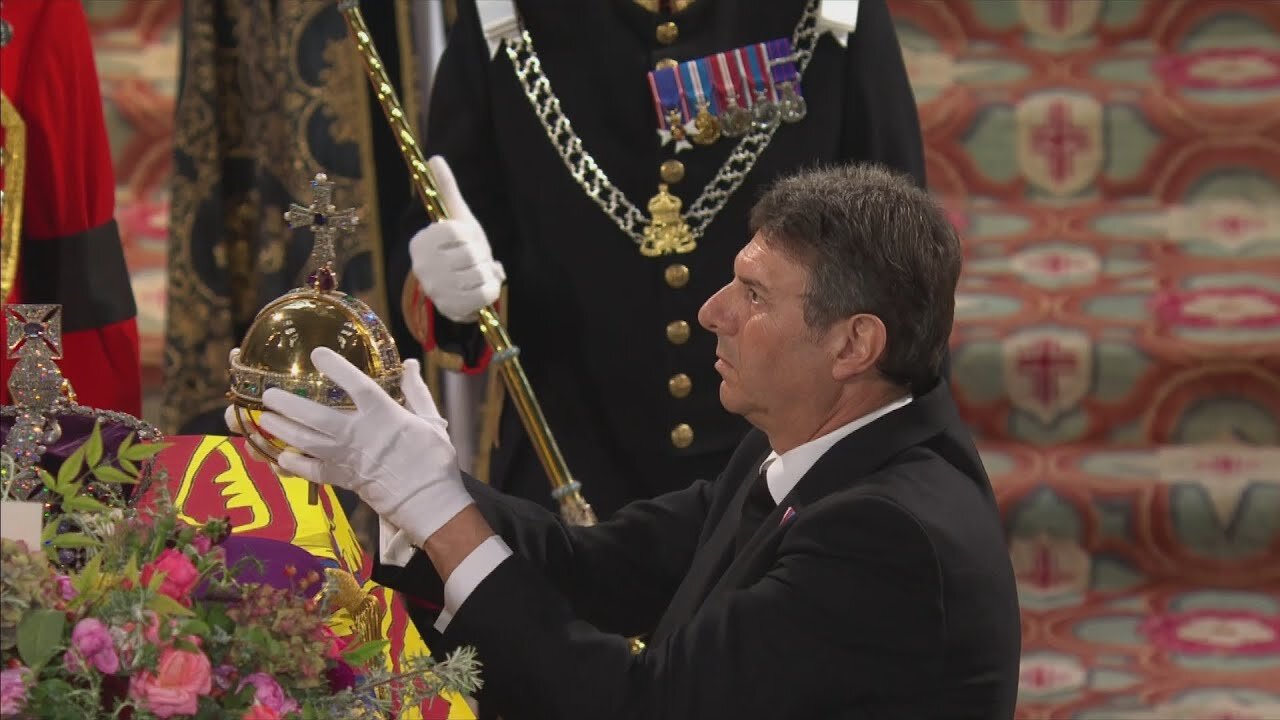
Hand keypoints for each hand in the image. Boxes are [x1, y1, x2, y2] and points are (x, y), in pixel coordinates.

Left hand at [251, 347, 472, 546]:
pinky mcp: (343, 479)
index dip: (335, 367)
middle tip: (270, 394)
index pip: (355, 384)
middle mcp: (359, 434)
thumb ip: (415, 390)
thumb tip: (409, 364)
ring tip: (265, 418)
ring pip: (306, 442)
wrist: (429, 501)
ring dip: (283, 429)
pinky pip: (311, 471)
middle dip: (289, 403)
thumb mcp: (431, 419)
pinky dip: (293, 465)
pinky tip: (279, 456)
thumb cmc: (434, 459)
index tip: (317, 354)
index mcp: (383, 415)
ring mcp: (347, 458)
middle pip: (316, 415)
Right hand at [410, 155, 504, 322]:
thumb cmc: (459, 247)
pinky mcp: (450, 310)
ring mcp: (435, 291)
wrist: (458, 286)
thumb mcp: (456, 216)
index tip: (464, 240)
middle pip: (472, 255)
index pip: (459, 233)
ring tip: (475, 274)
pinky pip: (485, 296)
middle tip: (472, 260)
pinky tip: (479, 289)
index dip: (470, 237)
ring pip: (481, 275)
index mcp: (422, 241)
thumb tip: (435, 157)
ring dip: (486, 274)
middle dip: (481, 256)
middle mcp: (423, 267)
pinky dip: (491, 291)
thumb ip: (446, 188)